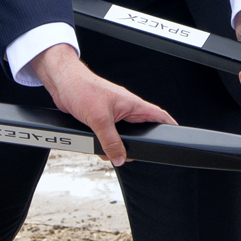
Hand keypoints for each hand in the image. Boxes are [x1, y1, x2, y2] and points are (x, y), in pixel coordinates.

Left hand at [33, 43, 175, 165]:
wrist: (62, 82)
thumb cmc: (83, 89)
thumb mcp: (99, 120)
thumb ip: (111, 142)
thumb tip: (120, 158)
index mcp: (132, 104)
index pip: (158, 115)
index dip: (169, 125)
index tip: (177, 134)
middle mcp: (124, 108)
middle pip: (139, 129)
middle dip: (136, 144)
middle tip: (131, 155)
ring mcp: (112, 112)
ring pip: (121, 134)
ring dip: (115, 144)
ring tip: (108, 152)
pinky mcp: (100, 117)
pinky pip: (107, 133)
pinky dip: (103, 142)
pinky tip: (96, 145)